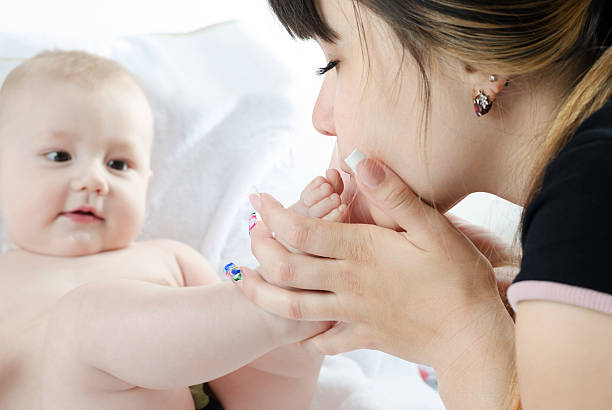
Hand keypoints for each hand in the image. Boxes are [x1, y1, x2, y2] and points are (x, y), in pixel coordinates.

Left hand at [242, 155, 512, 371]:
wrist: (472, 337)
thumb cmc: (458, 278)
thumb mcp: (432, 227)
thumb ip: (392, 194)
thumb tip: (358, 160)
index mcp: (361, 252)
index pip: (301, 231)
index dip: (273, 214)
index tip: (258, 199)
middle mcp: (348, 284)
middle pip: (286, 269)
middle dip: (261, 250)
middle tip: (250, 234)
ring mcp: (353, 314)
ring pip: (293, 308)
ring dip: (263, 295)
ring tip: (244, 283)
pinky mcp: (364, 337)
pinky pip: (324, 340)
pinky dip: (306, 336)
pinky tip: (297, 332)